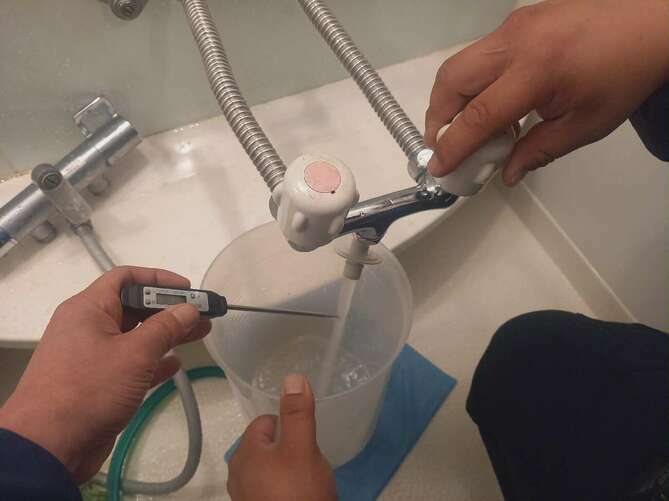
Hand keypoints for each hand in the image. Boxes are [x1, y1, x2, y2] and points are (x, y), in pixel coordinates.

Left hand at [0, 266, 210, 482]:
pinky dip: (153, 361)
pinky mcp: (97, 383)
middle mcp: (87, 327)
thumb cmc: (90, 389)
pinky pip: (130, 363)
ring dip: (166, 334)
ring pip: (134, 336)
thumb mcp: (134, 354)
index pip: (125, 278)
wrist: (49, 446)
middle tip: (203, 314)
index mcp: (88, 309)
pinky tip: (175, 364)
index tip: (188, 288)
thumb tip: (190, 309)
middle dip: (169, 309)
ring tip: (200, 334)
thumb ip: (166, 328)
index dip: (159, 279)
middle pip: (133, 306)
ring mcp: (91, 356)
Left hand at [227, 374, 336, 500]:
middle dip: (289, 449)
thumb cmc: (296, 494)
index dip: (288, 424)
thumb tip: (292, 376)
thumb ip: (298, 413)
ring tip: (307, 481)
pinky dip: (285, 490)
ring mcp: (246, 496)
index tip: (306, 437)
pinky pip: (271, 491)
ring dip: (288, 471)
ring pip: (270, 469)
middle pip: (267, 446)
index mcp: (244, 452)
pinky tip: (299, 497)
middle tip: (309, 461)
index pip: (265, 421)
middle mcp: (238, 473)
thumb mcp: (302, 449)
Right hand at [425, 0, 668, 185]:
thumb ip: (539, 151)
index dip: (453, 146)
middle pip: (452, 81)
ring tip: (464, 125)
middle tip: (442, 143)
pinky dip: (473, 81)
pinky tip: (493, 100)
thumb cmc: (624, 75)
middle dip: (437, 117)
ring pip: (460, 63)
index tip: (437, 167)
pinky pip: (481, 53)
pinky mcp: (517, 20)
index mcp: (537, 72)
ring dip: (451, 98)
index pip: (478, 116)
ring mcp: (513, 27)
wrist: (652, 20)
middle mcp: (516, 43)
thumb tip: (506, 174)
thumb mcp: (586, 125)